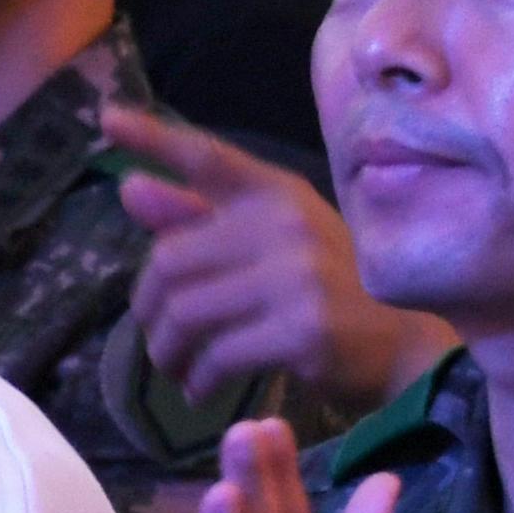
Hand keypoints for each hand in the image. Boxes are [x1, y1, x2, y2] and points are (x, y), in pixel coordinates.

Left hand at [112, 104, 453, 419]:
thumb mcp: (272, 245)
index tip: (108, 121)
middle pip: (169, 259)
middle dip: (150, 310)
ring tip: (178, 371)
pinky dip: (198, 380)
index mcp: (277, 194)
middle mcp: (286, 224)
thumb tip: (130, 188)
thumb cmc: (334, 292)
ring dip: (168, 352)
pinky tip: (202, 391)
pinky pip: (217, 355)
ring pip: (186, 312)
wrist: (406, 346)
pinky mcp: (302, 330)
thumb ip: (201, 219)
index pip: (207, 156)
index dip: (153, 137)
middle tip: (160, 342)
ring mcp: (296, 276)